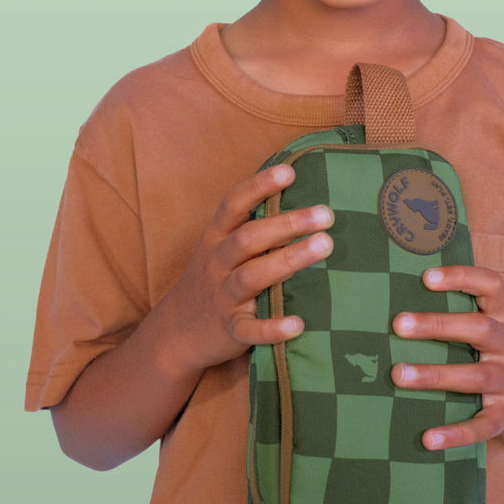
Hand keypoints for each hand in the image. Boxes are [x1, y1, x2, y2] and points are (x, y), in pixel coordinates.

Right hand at [164, 164, 334, 371]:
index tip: (289, 172)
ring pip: (252, 277)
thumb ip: (252, 225)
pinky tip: (298, 324)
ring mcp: (222, 297)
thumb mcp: (221, 247)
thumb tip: (303, 198)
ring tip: (324, 246)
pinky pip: (250, 329)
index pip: (234, 204)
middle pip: (249, 238)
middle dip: (287, 224)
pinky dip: (272, 328)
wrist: (177, 332)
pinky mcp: (230, 330)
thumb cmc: (215, 278)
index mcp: (216, 237)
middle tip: (326, 214)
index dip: (259, 186)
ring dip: (288, 260)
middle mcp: (217, 263)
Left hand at [391, 265, 503, 450]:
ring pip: (473, 377)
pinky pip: (480, 426)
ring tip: (398, 374)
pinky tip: (426, 439)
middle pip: (478, 329)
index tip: (426, 277)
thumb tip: (407, 286)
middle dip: (437, 325)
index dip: (461, 277)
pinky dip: (454, 434)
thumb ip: (467, 308)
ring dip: (434, 375)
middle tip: (399, 324)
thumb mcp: (500, 325)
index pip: (490, 286)